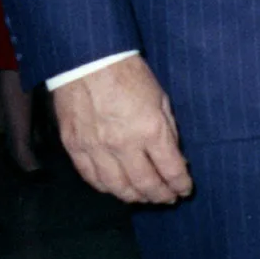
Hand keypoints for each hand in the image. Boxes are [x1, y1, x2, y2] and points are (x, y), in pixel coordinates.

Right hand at [51, 56, 193, 205]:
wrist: (87, 60)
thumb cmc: (128, 74)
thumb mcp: (160, 99)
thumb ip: (168, 130)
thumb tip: (175, 156)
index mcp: (150, 129)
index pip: (171, 169)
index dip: (180, 184)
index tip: (184, 189)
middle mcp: (123, 144)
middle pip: (145, 184)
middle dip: (160, 195)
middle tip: (167, 198)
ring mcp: (97, 148)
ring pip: (118, 187)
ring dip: (135, 197)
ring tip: (144, 198)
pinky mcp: (75, 147)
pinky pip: (92, 178)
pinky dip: (107, 188)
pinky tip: (117, 188)